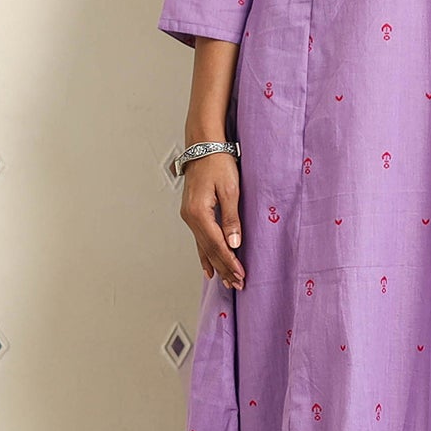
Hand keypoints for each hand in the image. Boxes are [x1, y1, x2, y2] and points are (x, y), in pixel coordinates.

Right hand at [181, 152, 245, 287]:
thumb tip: (234, 243)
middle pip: (209, 250)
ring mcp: (189, 216)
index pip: (217, 245)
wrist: (204, 145)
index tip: (241, 275)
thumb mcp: (230, 189)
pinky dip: (205, 254)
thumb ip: (231, 218)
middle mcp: (190, 218)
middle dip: (224, 268)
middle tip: (237, 284)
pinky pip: (199, 240)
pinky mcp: (192, 213)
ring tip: (224, 282)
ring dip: (215, 265)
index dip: (229, 262)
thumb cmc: (218, 162)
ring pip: (203, 247)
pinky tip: (208, 266)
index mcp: (199, 213)